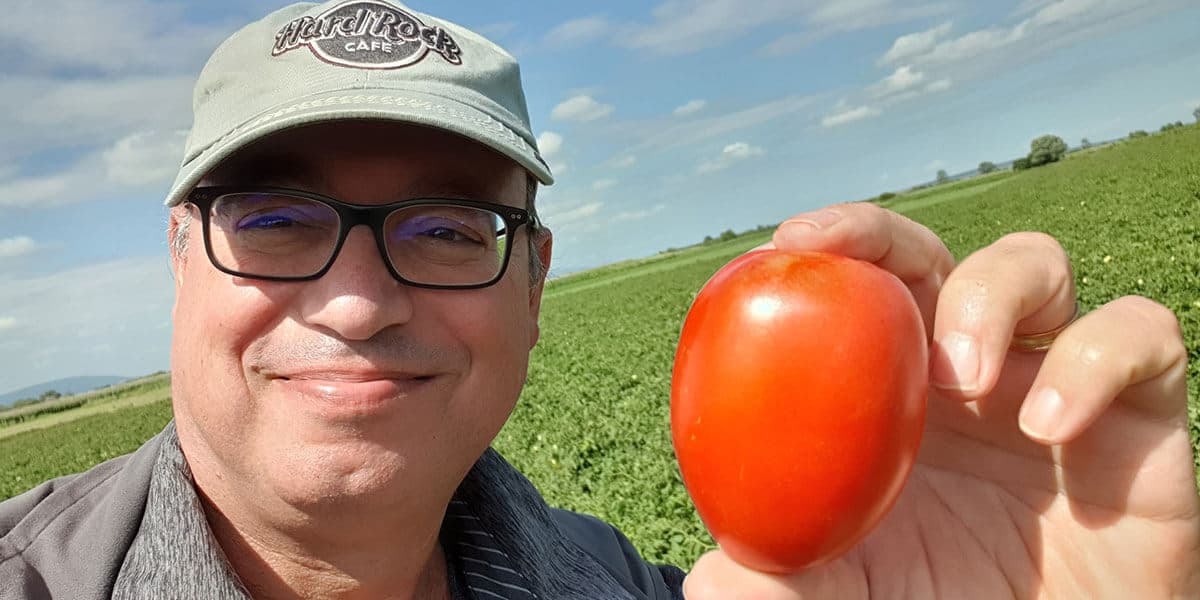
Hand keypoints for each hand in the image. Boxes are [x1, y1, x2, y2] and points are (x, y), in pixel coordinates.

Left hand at [683, 203, 1199, 598]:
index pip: (855, 287)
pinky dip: (1096, 359)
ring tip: (964, 376)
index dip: (829, 247)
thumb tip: (710, 578)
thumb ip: (775, 587)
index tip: (788, 242)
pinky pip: (1139, 335)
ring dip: (990, 293)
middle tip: (847, 263)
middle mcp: (966, 372)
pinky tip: (1049, 423)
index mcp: (888, 394)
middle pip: (930, 254)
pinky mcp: (1139, 416)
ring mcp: (1050, 381)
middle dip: (886, 237)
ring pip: (1037, 264)